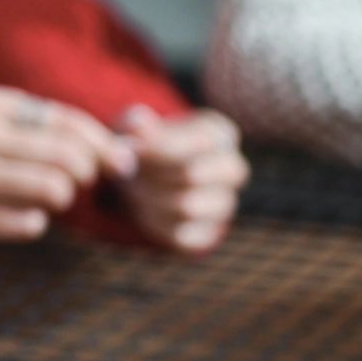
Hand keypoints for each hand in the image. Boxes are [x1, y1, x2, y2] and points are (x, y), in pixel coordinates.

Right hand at [0, 87, 135, 243]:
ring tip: (48, 200)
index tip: (121, 164)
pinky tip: (22, 219)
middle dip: (89, 173)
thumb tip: (112, 148)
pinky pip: (32, 225)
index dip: (106, 146)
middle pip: (72, 155)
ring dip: (63, 199)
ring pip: (57, 189)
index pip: (71, 122)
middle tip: (78, 183)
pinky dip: (37, 224)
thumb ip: (42, 126)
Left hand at [114, 106, 247, 253]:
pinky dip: (154, 223)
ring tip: (133, 189)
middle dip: (153, 174)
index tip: (131, 150)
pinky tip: (143, 208)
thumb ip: (137, 125)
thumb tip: (139, 125)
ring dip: (150, 199)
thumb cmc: (145, 146)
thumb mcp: (136, 127)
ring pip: (187, 207)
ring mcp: (224, 204)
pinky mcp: (208, 233)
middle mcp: (232, 169)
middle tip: (129, 172)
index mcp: (221, 134)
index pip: (201, 141)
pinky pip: (181, 234)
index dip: (161, 147)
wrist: (147, 179)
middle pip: (194, 175)